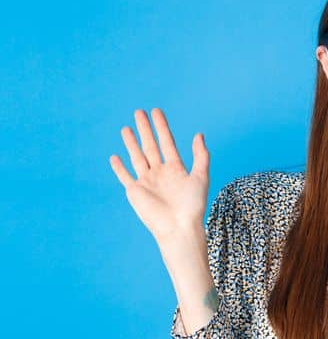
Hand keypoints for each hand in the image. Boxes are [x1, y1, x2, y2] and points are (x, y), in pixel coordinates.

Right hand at [110, 107, 209, 246]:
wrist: (179, 227)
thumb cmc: (193, 206)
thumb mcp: (201, 177)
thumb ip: (201, 156)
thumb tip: (199, 134)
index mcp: (176, 169)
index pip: (167, 142)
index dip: (161, 127)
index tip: (156, 111)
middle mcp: (160, 173)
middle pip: (150, 146)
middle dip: (145, 129)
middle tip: (139, 112)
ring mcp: (147, 181)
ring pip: (137, 157)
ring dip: (131, 143)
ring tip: (126, 128)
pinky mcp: (135, 191)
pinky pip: (125, 176)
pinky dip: (119, 167)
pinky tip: (115, 157)